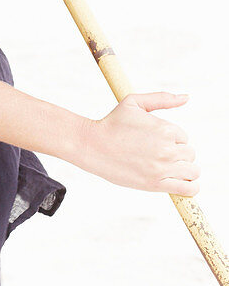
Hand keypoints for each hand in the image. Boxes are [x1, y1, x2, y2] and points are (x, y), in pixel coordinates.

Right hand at [77, 92, 199, 195]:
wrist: (93, 146)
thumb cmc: (113, 123)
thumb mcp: (135, 103)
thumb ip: (162, 98)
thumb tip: (187, 97)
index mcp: (164, 128)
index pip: (184, 137)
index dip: (172, 139)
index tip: (156, 141)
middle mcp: (167, 148)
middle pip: (189, 154)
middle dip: (178, 154)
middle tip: (159, 154)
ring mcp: (162, 167)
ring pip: (192, 171)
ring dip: (185, 170)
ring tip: (170, 169)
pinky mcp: (157, 184)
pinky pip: (188, 189)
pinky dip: (191, 187)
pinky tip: (182, 182)